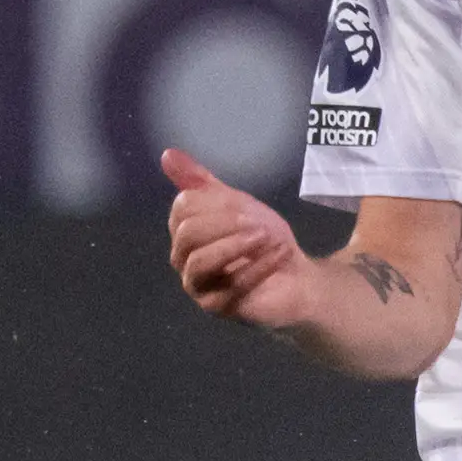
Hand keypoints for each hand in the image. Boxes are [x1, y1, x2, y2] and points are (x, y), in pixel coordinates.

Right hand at [162, 149, 312, 326]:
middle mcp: (182, 258)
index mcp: (184, 230)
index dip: (219, 202)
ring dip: (237, 245)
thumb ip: (202, 182)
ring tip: (266, 238)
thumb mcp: (237, 204)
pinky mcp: (216, 307)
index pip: (184, 205)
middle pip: (188, 232)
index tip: (249, 206)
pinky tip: (279, 254)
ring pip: (200, 260)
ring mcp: (196, 285)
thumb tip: (166, 153)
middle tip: (260, 224)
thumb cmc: (262, 241)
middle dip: (228, 223)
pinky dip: (258, 266)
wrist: (295, 278)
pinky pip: (229, 284)